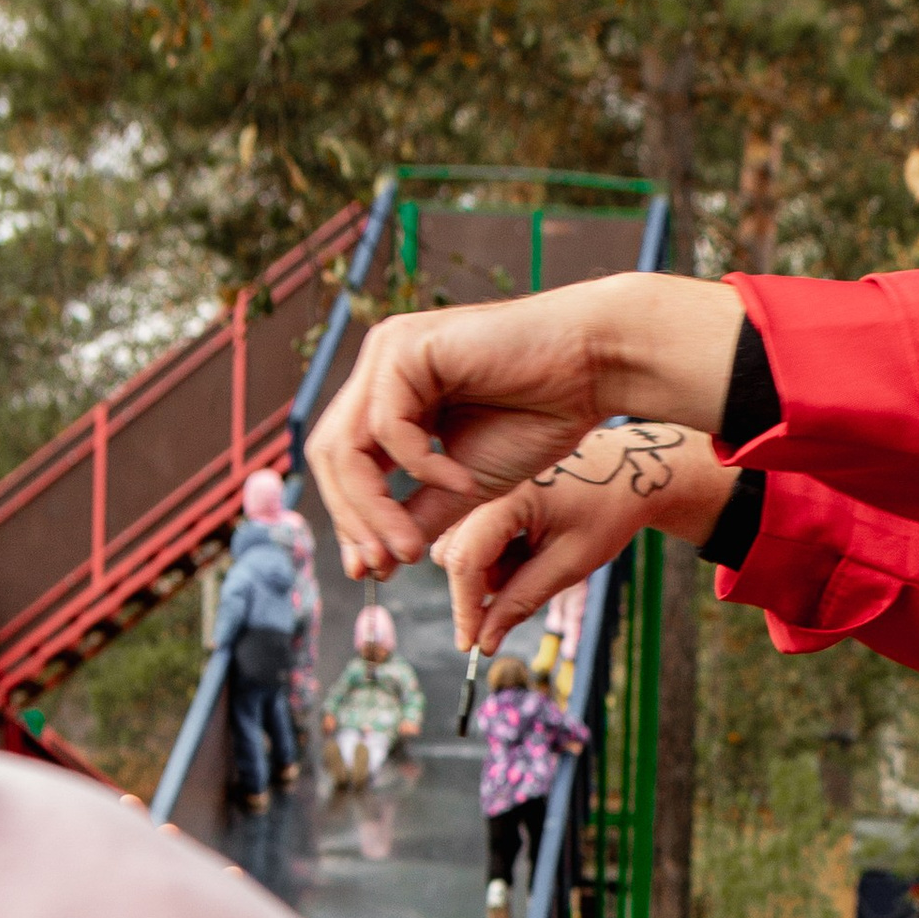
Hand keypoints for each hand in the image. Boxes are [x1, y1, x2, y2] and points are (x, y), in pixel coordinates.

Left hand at [305, 277, 743, 578]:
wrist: (590, 370)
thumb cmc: (541, 417)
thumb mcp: (469, 484)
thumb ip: (422, 513)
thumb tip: (382, 558)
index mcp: (391, 396)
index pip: (343, 465)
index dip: (351, 520)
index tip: (373, 571)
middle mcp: (380, 371)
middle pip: (328, 455)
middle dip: (352, 518)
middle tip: (384, 565)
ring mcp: (388, 354)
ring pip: (345, 444)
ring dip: (374, 507)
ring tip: (412, 547)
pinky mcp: (406, 346)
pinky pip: (387, 424)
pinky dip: (421, 466)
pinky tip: (462, 483)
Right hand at [433, 422, 737, 655]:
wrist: (627, 473)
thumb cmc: (606, 513)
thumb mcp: (569, 564)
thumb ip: (521, 601)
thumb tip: (484, 640)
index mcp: (506, 495)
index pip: (465, 560)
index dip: (465, 608)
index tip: (470, 645)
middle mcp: (484, 484)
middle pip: (454, 555)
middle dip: (480, 588)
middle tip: (528, 587)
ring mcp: (482, 487)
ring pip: (460, 549)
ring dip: (490, 571)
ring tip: (537, 557)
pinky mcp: (484, 492)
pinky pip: (472, 536)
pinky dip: (495, 555)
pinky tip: (530, 545)